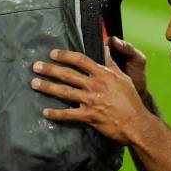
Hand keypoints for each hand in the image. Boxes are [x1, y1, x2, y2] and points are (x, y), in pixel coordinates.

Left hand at [30, 47, 150, 144]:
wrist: (136, 123)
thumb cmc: (131, 100)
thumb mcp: (123, 78)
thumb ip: (111, 63)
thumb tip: (106, 46)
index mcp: (103, 74)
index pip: (80, 60)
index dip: (65, 55)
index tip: (53, 53)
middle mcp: (95, 85)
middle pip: (68, 74)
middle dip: (50, 69)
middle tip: (36, 66)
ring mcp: (91, 101)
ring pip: (64, 92)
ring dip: (47, 87)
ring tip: (34, 83)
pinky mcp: (89, 116)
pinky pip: (68, 114)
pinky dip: (56, 113)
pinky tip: (45, 112)